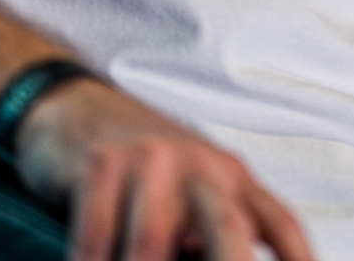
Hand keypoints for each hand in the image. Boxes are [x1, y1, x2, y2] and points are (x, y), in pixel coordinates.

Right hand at [14, 78, 315, 260]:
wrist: (73, 107)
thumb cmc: (140, 162)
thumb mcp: (187, 192)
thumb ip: (210, 233)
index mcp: (231, 176)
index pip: (280, 225)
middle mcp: (198, 165)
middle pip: (229, 232)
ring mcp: (150, 161)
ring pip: (151, 248)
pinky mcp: (100, 164)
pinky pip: (96, 240)